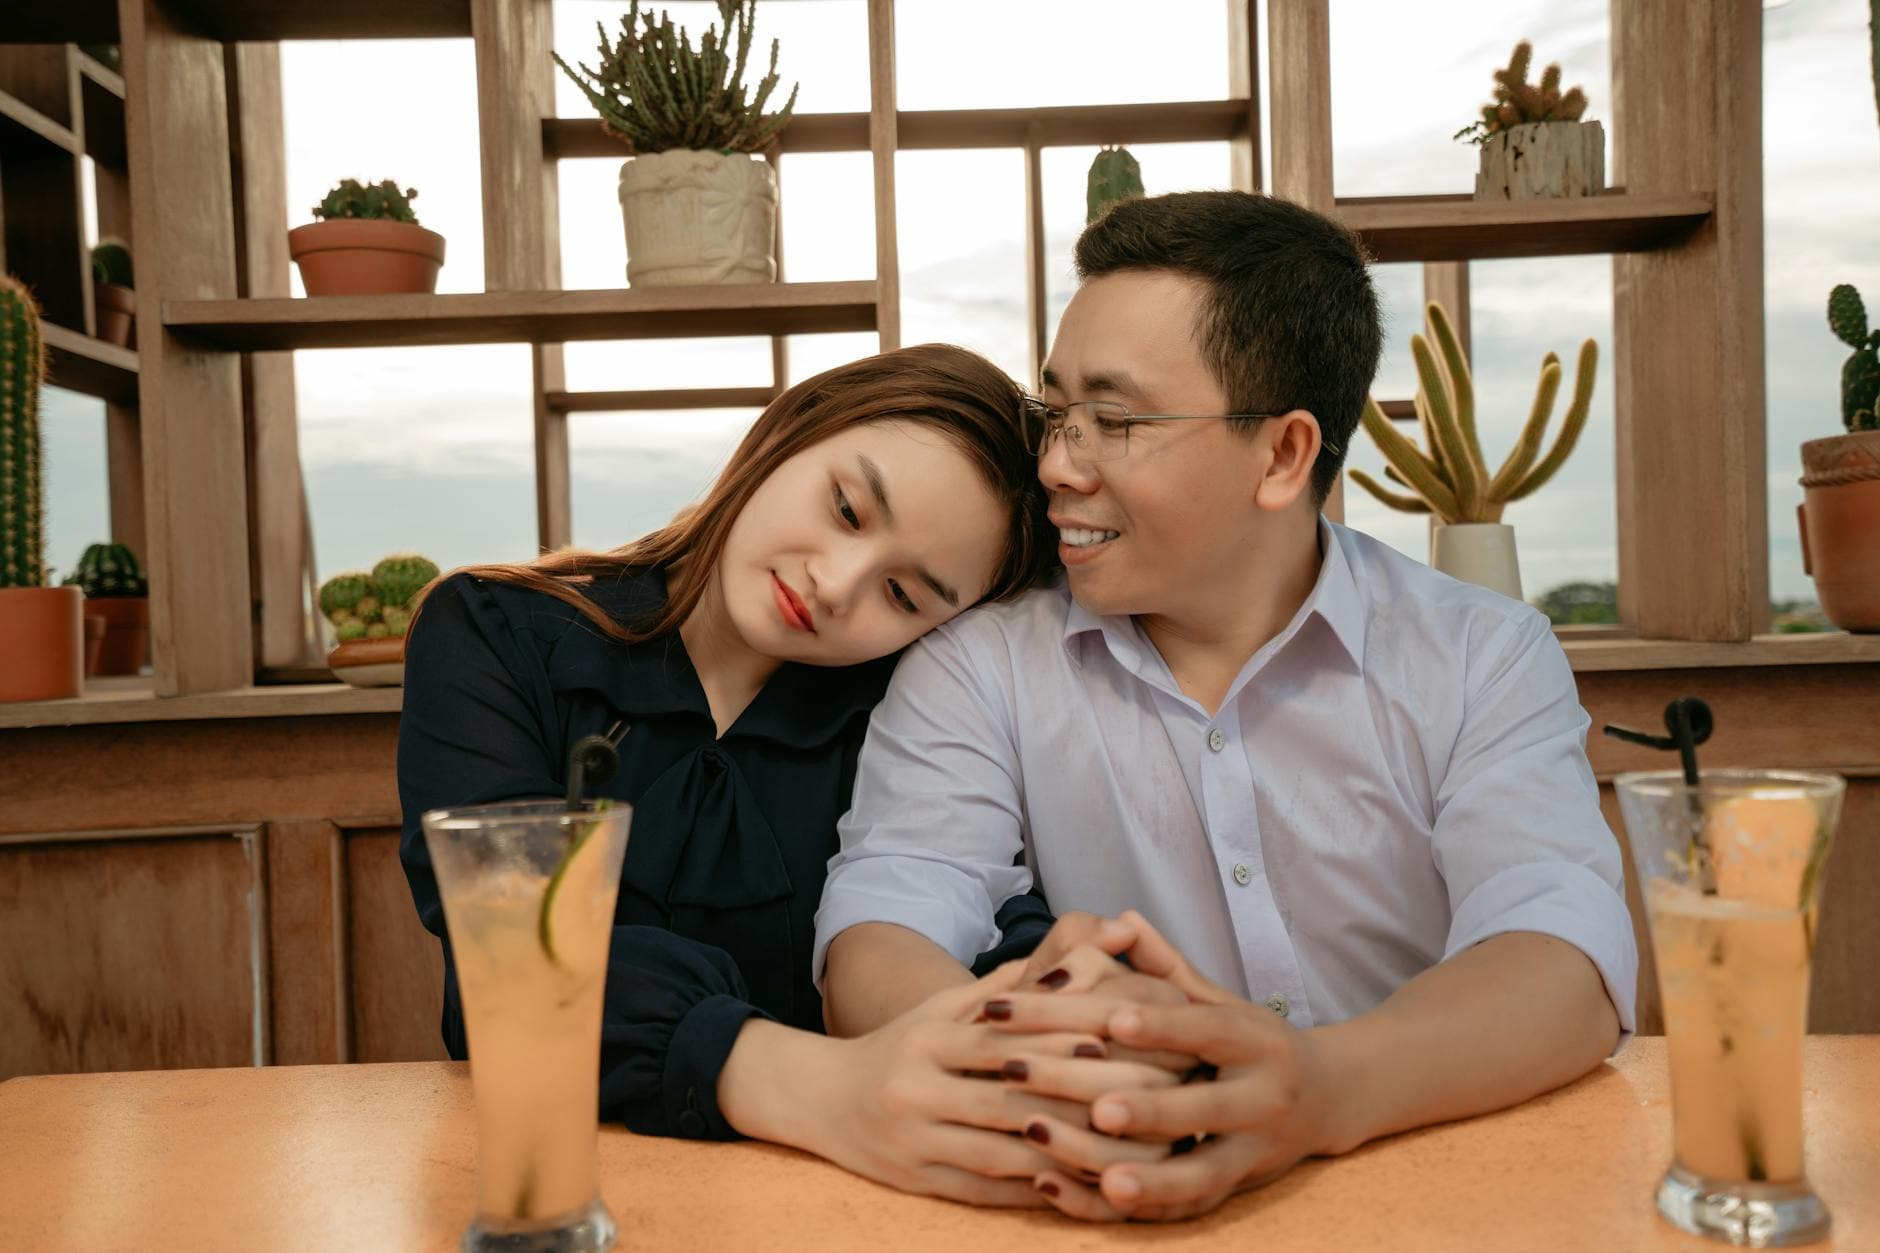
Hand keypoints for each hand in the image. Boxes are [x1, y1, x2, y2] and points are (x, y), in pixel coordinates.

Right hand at [800, 961, 1166, 1206]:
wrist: (820, 1097)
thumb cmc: (899, 1046)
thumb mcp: (941, 1008)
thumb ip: (1008, 986)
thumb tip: (1075, 957)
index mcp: (925, 1039)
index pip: (999, 1042)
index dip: (1054, 1044)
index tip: (1109, 1043)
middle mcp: (915, 1089)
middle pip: (1004, 1101)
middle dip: (1068, 1104)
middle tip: (1129, 1104)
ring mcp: (912, 1140)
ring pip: (996, 1153)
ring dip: (1056, 1156)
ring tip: (1113, 1152)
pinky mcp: (913, 1180)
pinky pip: (979, 1191)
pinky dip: (1025, 1191)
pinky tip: (1069, 1188)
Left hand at [1017, 912, 1348, 1221]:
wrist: (1328, 1098)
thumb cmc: (1251, 1043)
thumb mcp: (1220, 1002)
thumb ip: (1168, 967)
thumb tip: (1120, 918)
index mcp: (1254, 1039)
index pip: (1207, 1028)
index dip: (1162, 1024)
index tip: (1112, 1019)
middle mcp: (1263, 1096)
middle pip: (1208, 1106)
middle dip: (1153, 1109)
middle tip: (1098, 1110)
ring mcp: (1256, 1149)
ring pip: (1207, 1172)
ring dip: (1157, 1180)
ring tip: (1107, 1182)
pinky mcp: (1242, 1188)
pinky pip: (1195, 1207)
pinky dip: (1152, 1208)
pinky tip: (1104, 1200)